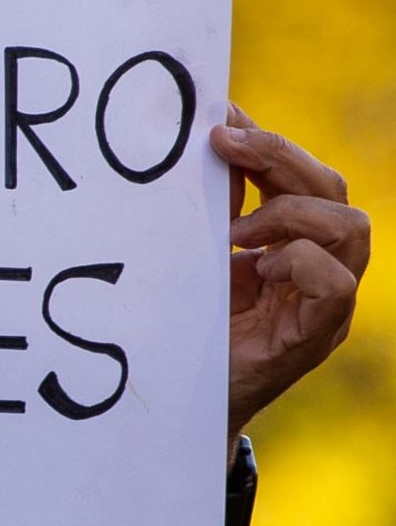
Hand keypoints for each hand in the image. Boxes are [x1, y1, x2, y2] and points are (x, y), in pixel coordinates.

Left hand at [212, 108, 368, 441]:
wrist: (175, 405)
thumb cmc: (188, 330)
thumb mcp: (200, 255)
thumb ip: (216, 205)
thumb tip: (214, 130)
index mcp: (296, 241)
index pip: (306, 175)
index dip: (270, 142)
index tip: (221, 120)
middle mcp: (322, 267)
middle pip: (332, 189)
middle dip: (279, 156)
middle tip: (223, 147)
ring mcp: (326, 302)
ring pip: (350, 226)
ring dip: (288, 215)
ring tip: (235, 236)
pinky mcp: (315, 336)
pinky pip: (335, 282)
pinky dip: (297, 263)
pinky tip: (257, 271)